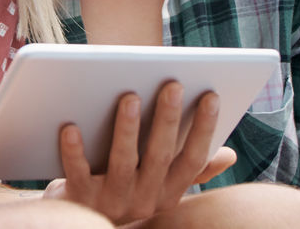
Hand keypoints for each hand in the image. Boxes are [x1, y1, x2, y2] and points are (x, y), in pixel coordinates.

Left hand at [43, 82, 236, 223]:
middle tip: (172, 84)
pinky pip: (78, 173)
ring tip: (129, 96)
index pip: (193, 160)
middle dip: (168, 120)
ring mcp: (113, 201)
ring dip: (127, 129)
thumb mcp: (160, 185)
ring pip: (123, 163)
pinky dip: (75, 150)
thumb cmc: (124, 189)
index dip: (205, 130)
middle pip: (160, 157)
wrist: (79, 222)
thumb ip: (192, 170)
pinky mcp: (81, 199)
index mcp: (168, 192)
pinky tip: (70, 126)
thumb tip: (228, 155)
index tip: (211, 96)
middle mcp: (145, 200)